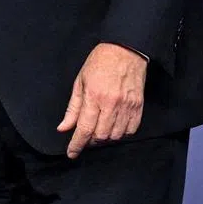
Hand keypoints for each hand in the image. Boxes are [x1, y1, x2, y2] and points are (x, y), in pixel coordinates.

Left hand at [57, 42, 147, 158]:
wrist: (125, 50)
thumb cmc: (99, 63)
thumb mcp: (80, 82)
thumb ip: (73, 108)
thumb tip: (63, 128)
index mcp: (94, 97)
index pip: (84, 128)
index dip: (77, 144)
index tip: (72, 153)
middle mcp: (111, 104)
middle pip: (100, 135)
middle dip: (90, 140)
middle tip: (86, 135)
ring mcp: (127, 106)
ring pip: (115, 135)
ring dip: (106, 137)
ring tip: (99, 128)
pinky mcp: (139, 106)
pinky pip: (131, 130)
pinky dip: (121, 133)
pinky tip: (115, 126)